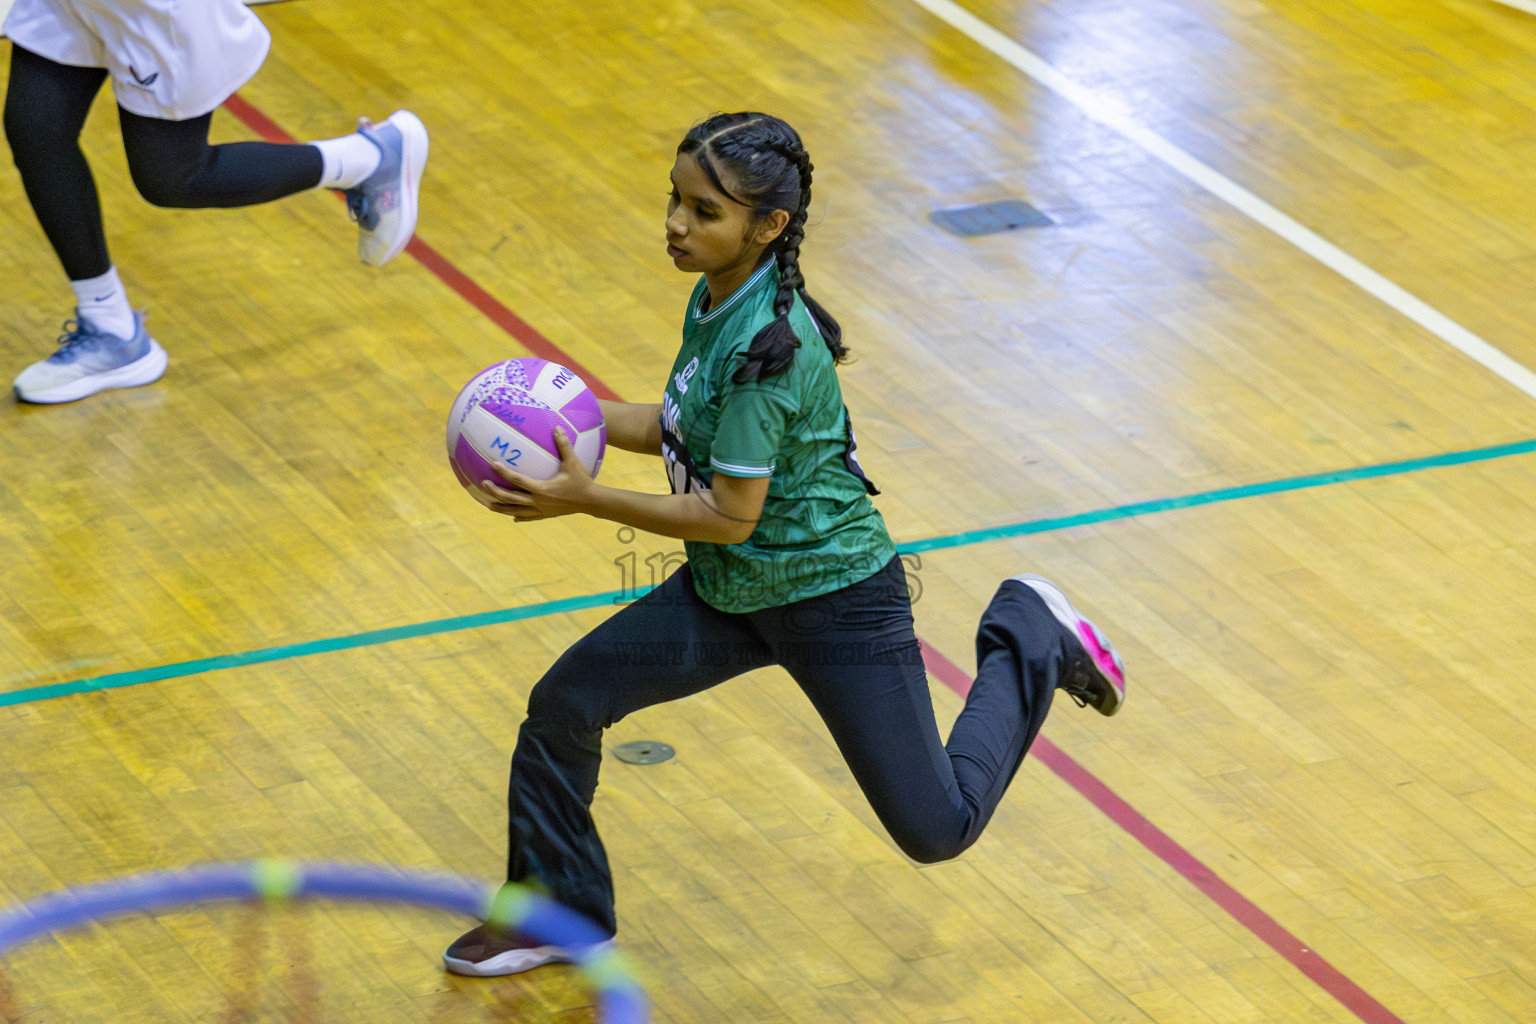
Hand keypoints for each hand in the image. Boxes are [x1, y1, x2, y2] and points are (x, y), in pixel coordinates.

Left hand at [474, 428, 592, 521]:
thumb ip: (563, 445)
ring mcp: (541, 510)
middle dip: (495, 492)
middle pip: (511, 498)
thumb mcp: (573, 462)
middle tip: (483, 484)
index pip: (518, 480)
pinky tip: (512, 517)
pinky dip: (519, 516)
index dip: (504, 472)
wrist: (591, 502)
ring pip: (515, 511)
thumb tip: (556, 427)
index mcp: (542, 488)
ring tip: (488, 504)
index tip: (493, 464)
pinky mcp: (545, 515)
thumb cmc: (582, 480)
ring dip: (501, 508)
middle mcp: (538, 501)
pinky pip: (528, 517)